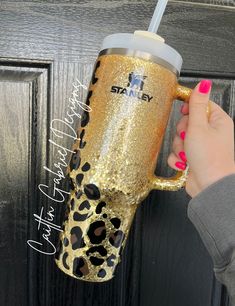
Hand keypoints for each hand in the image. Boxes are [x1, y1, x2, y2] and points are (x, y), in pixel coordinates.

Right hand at [168, 80, 234, 197]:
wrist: (209, 187)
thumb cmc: (210, 158)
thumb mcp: (199, 126)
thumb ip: (196, 105)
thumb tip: (203, 84)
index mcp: (217, 121)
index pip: (200, 105)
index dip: (188, 109)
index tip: (183, 114)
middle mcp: (211, 133)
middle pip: (186, 123)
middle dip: (182, 132)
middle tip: (187, 138)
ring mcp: (201, 147)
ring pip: (180, 138)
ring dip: (179, 147)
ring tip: (187, 154)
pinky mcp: (193, 158)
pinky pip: (178, 153)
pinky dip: (178, 158)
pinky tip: (184, 163)